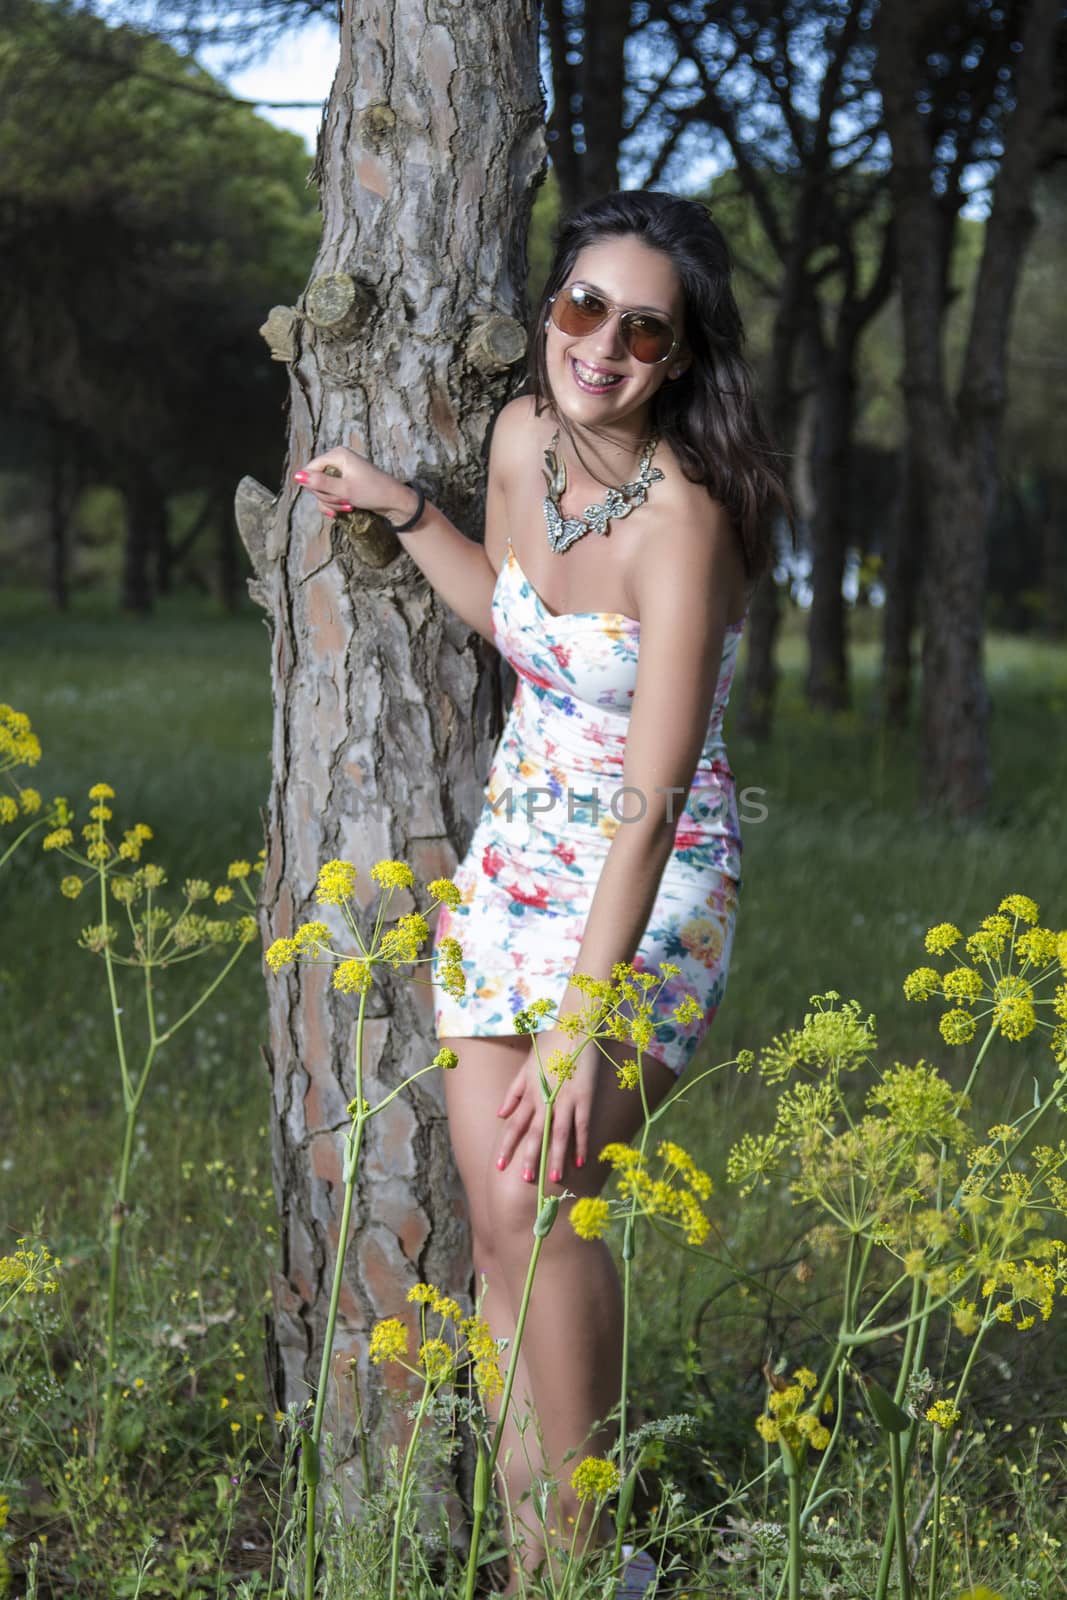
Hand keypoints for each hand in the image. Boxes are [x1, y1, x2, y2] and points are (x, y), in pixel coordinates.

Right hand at [292, 430, 417, 522]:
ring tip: (348, 505)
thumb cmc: (372, 492)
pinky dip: (335, 503)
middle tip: (343, 501)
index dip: (314, 485)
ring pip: (322, 489)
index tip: (329, 495)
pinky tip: (344, 509)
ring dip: (332, 502)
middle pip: (315, 480)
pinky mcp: (344, 482)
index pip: (310, 469)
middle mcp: (337, 460)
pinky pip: (330, 492)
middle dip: (326, 496)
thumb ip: (319, 483)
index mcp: (337, 455)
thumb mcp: (344, 490)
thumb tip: (297, 476)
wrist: (394, 501)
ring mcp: (341, 471)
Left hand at [496, 1029, 598, 1185]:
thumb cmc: (550, 1045)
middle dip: (530, 1157)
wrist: (574, 1026)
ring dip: (556, 1156)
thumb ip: (513, 1092)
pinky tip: (580, 1162)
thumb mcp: (525, 1066)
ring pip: (559, 1133)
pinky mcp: (585, 1097)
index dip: (507, 1146)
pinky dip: (581, 1144)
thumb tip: (500, 1115)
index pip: (515, 1124)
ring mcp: (566, 1099)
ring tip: (554, 1178)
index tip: (499, 1166)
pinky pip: (582, 1125)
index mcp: (530, 1092)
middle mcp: (546, 1098)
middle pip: (536, 1133)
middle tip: (525, 1180)